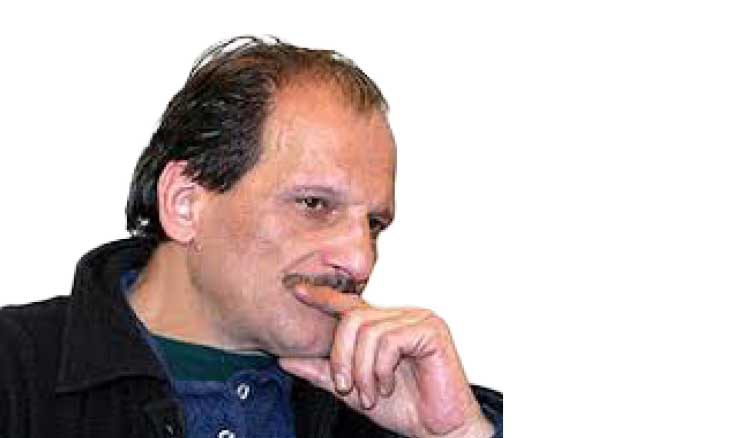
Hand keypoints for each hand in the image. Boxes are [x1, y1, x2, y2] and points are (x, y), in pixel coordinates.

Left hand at [278, 283, 493, 437]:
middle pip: (352, 318)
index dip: (322, 296)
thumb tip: (286, 359)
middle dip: (341, 357)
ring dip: (362, 370)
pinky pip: (390, 341)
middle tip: (346, 387)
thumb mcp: (352, 390)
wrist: (438, 430)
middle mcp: (399, 316)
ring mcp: (417, 319)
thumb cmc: (405, 408)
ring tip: (370, 395)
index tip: (296, 289)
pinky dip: (381, 369)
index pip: (348, 304)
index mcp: (382, 326)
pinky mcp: (430, 330)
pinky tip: (387, 386)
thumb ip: (322, 372)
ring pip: (368, 331)